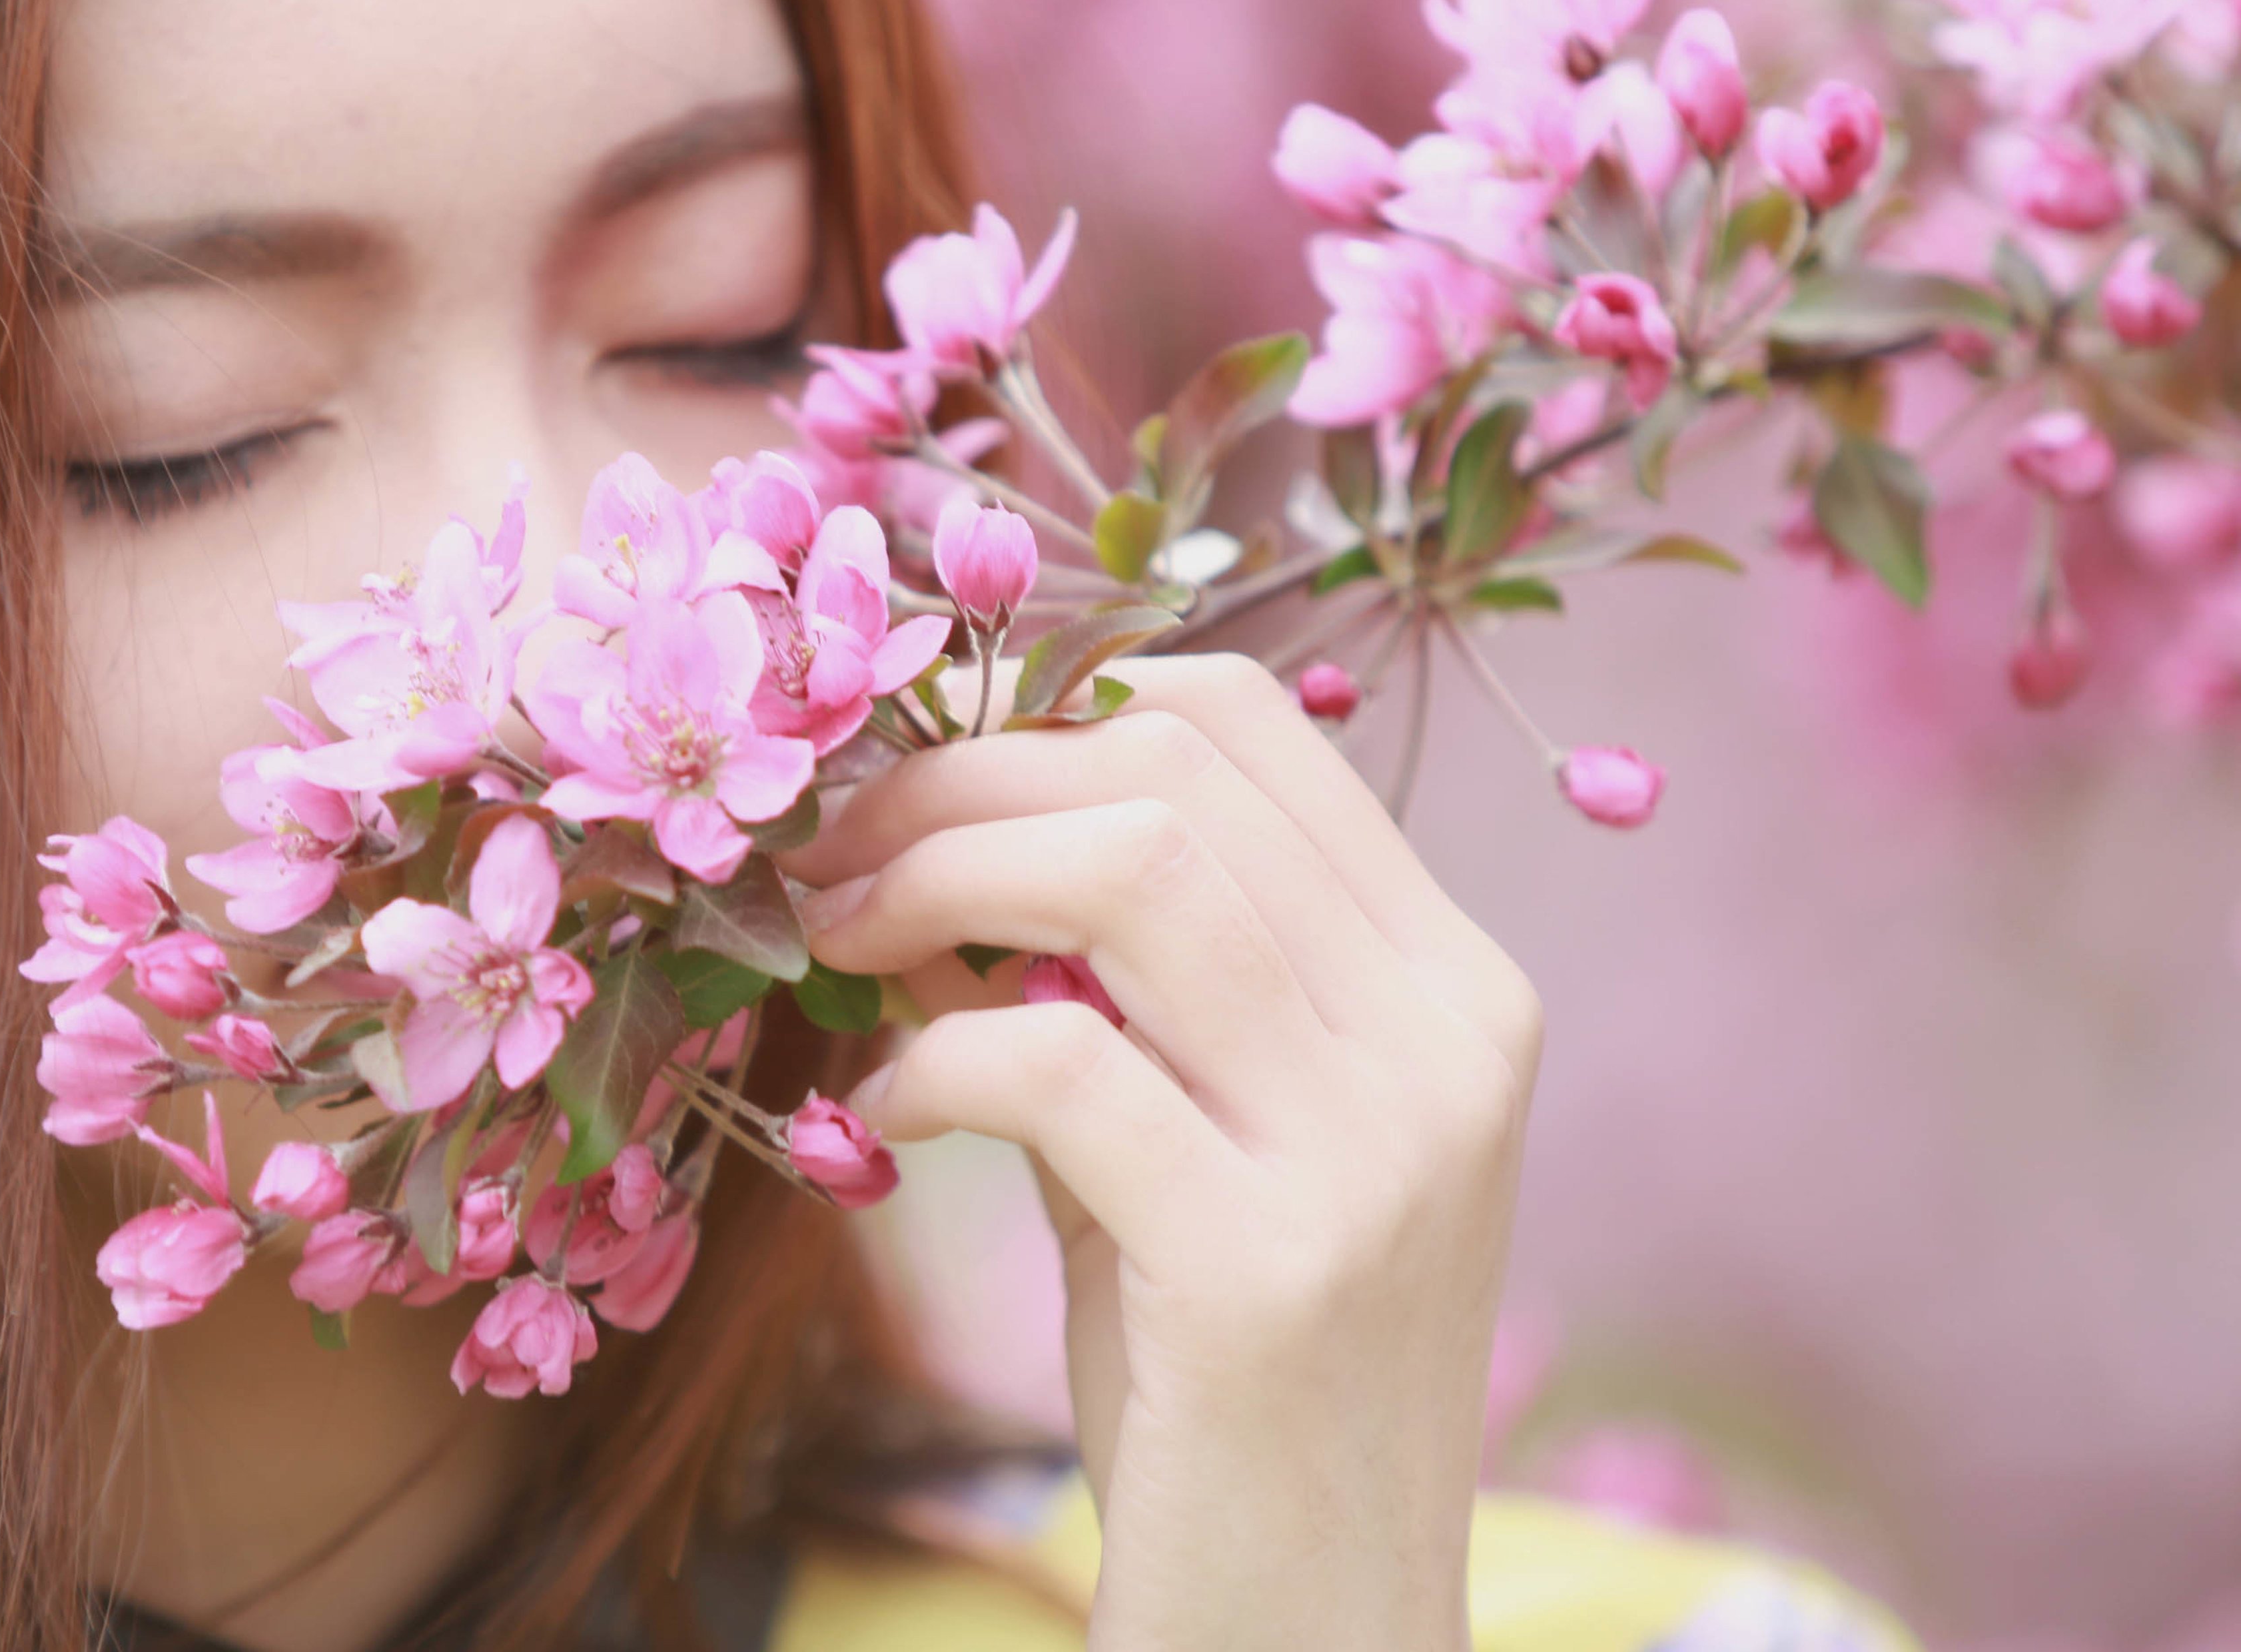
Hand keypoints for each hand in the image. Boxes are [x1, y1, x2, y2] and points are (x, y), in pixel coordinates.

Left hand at [786, 653, 1539, 1651]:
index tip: (912, 793)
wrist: (1315, 1623)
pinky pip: (1061, 1063)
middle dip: (957, 785)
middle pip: (1170, 778)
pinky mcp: (1272, 1268)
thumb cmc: (1235, 1384)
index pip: (1248, 728)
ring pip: (1129, 876)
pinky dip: (935, 1059)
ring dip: (930, 882)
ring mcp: (1376, 1151)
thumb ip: (1108, 990)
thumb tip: (923, 840)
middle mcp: (1446, 1041)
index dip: (1045, 718)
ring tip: (831, 946)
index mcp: (1452, 985)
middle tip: (828, 863)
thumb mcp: (1192, 1145)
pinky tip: (889, 1117)